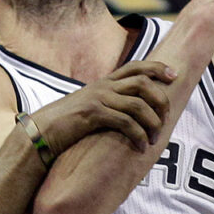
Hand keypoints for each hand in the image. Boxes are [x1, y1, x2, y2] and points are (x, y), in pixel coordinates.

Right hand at [30, 60, 176, 155]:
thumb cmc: (65, 125)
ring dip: (152, 123)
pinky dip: (138, 136)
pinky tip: (140, 147)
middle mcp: (103, 87)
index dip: (158, 68)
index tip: (174, 75)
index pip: (136, 66)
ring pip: (138, 104)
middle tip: (166, 119)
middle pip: (143, 82)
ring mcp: (98, 99)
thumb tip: (126, 113)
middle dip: (160, 99)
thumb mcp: (89, 109)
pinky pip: (126, 122)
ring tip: (153, 139)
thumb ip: (107, 105)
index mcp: (104, 83)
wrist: (39, 132)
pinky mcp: (93, 115)